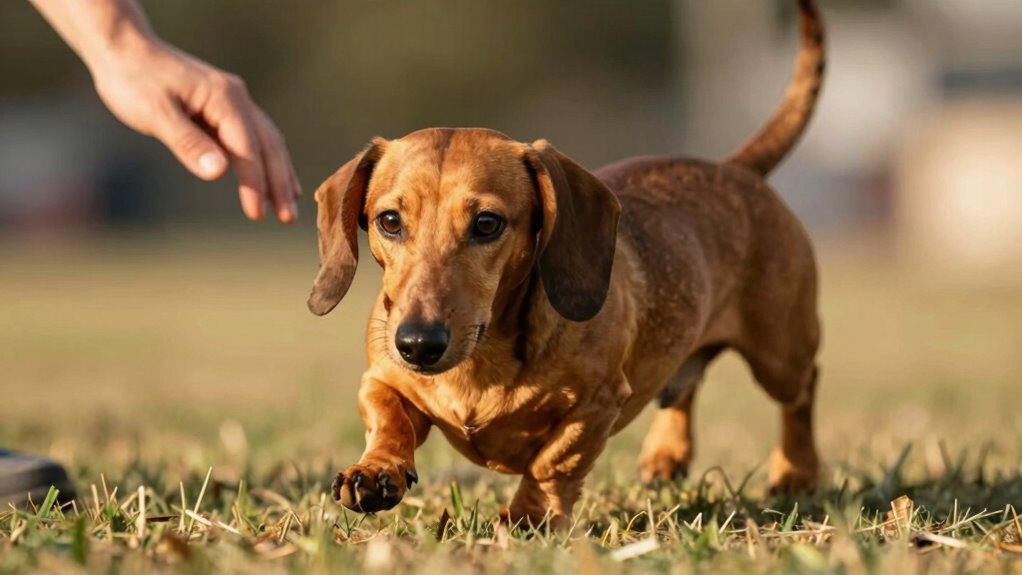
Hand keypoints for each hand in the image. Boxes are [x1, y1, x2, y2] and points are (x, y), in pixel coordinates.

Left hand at [90, 38, 299, 222]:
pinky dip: (265, 161)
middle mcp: (236, 99)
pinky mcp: (222, 109)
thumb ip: (188, 143)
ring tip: (288, 204)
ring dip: (279, 174)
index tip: (256, 215)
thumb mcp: (155, 113)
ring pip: (266, 141)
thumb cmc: (133, 79)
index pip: (247, 148)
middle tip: (287, 218)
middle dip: (279, 183)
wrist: (121, 48)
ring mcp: (232, 102)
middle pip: (268, 145)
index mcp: (224, 99)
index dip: (254, 183)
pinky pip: (253, 138)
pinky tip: (270, 178)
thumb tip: (219, 173)